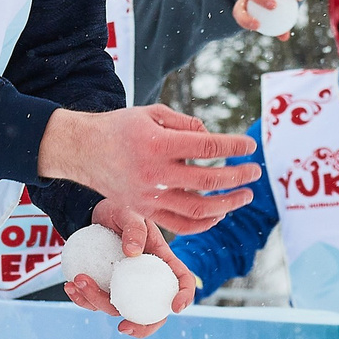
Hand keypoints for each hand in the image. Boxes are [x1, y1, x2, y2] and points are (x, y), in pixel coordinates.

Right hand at [35, 104, 258, 233]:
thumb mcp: (153, 113)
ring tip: (245, 195)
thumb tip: (213, 138)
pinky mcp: (144, 210)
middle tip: (255, 171)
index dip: (234, 147)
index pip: (208, 147)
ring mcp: (148, 197)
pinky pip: (179, 224)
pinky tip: (220, 214)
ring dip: (228, 204)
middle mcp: (154, 173)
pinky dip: (204, 223)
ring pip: (198, 210)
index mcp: (158, 144)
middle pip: (208, 181)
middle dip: (238, 176)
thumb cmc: (121, 127)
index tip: (250, 146)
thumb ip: (186, 123)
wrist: (83, 149)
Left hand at [61, 199, 199, 337]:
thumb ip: (134, 228)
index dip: (184, 296)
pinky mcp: (104, 287)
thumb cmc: (120, 209)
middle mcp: (146, 280)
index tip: (174, 307)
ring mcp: (125, 287)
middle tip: (124, 327)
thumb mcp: (130, 212)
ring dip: (95, 300)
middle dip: (141, 327)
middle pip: (153, 312)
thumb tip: (132, 252)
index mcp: (162, 262)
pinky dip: (81, 297)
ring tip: (78, 280)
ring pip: (116, 307)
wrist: (95, 212)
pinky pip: (94, 300)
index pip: (182, 281)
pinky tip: (70, 285)